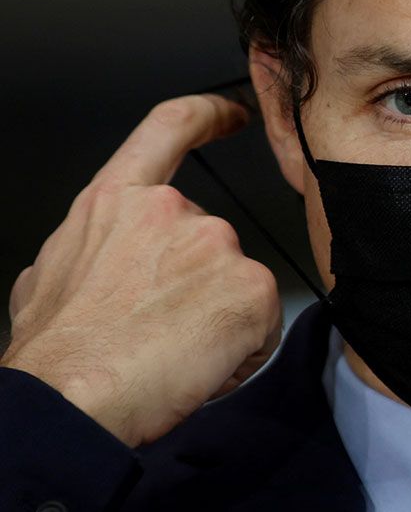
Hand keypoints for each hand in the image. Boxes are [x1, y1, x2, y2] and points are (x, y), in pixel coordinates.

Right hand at [3, 95, 281, 447]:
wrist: (73, 400)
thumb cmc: (59, 352)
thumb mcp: (47, 279)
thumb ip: (87, 250)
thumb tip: (94, 259)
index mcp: (118, 202)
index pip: (170, 128)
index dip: (209, 114)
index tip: (236, 111)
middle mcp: (173, 211)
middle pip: (212, 240)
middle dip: (197, 286)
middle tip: (160, 331)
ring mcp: (218, 246)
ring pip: (238, 286)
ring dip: (216, 322)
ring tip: (171, 353)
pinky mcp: (253, 287)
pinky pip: (262, 324)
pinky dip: (240, 352)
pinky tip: (199, 367)